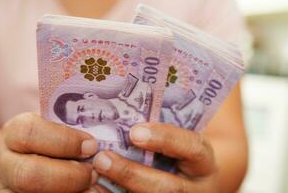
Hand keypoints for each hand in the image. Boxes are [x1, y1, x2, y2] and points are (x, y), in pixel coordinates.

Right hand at [0, 113, 98, 192]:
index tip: (92, 146)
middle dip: (70, 177)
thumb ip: (71, 128)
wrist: (23, 159)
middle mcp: (5, 163)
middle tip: (94, 174)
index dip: (64, 141)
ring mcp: (7, 188)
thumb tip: (103, 134)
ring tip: (93, 188)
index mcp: (15, 133)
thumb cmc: (48, 139)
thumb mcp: (53, 126)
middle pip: (31, 174)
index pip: (31, 133)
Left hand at [93, 122, 216, 192]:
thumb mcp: (182, 138)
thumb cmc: (181, 151)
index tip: (135, 132)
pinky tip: (95, 189)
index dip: (165, 139)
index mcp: (204, 162)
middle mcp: (196, 189)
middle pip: (169, 188)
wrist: (194, 179)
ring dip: (120, 189)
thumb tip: (121, 111)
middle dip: (132, 174)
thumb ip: (162, 131)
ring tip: (93, 176)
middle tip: (102, 159)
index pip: (192, 148)